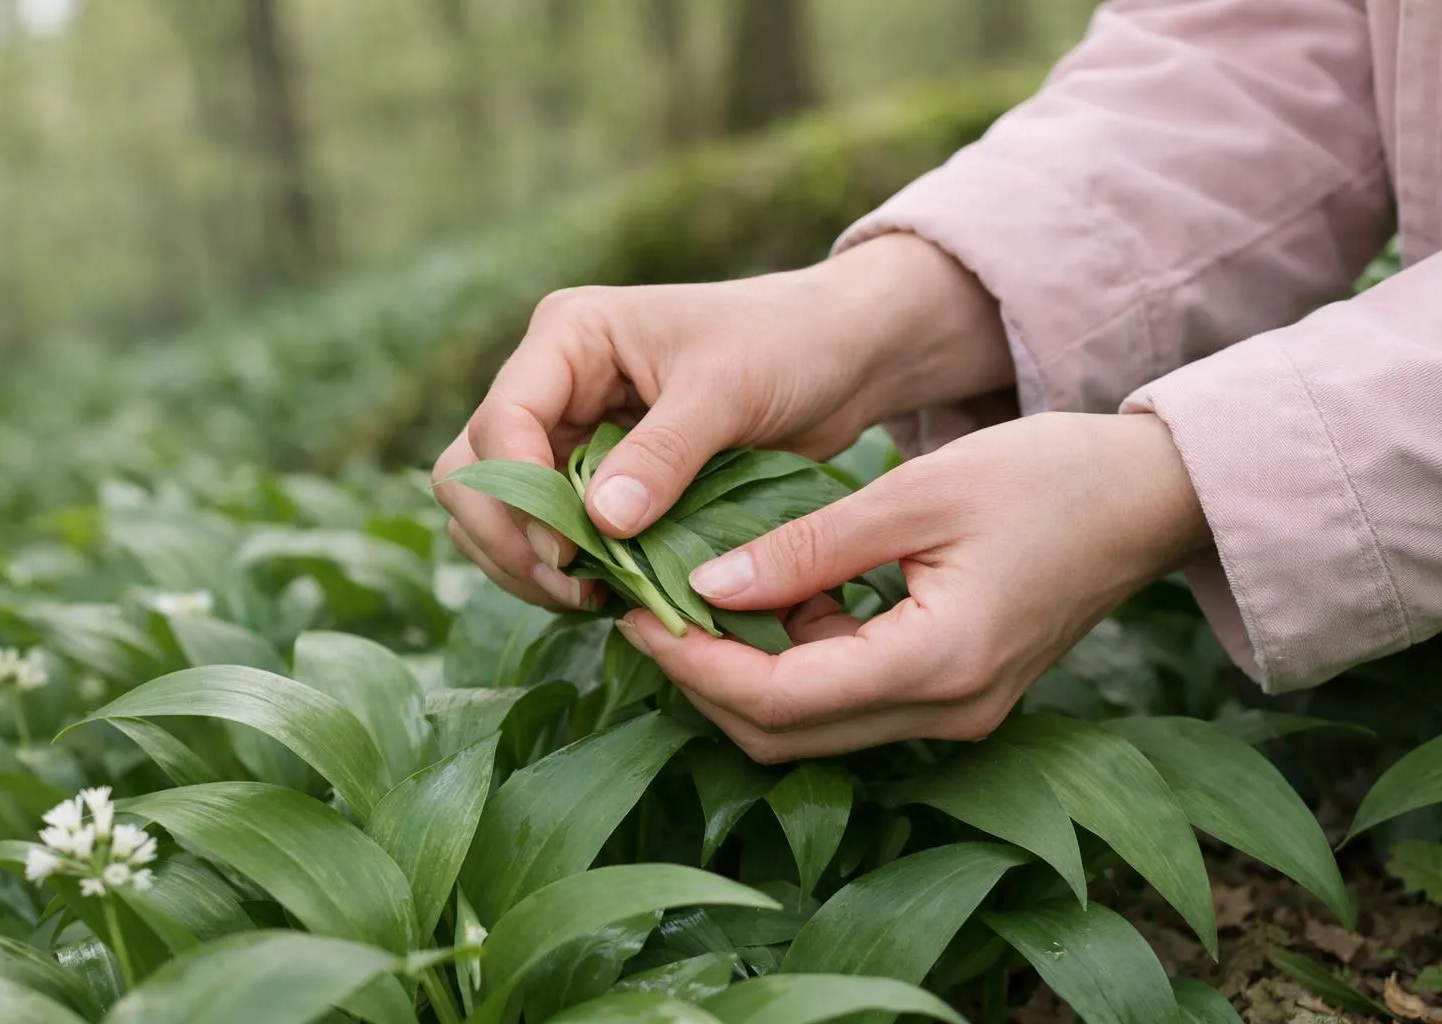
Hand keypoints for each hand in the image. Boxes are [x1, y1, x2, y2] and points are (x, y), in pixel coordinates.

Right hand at [434, 234, 1011, 610]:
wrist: (841, 356)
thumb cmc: (788, 344)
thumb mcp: (727, 390)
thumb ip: (663, 454)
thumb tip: (601, 525)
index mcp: (568, 337)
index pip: (499, 423)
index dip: (520, 496)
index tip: (570, 555)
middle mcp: (553, 382)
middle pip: (474, 473)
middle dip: (510, 538)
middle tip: (575, 592)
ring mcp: (569, 432)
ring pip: (497, 511)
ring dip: (527, 562)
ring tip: (591, 599)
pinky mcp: (596, 476)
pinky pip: (548, 531)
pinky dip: (563, 568)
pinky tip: (608, 593)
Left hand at [617, 412, 1211, 762]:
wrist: (1146, 498)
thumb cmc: (1046, 476)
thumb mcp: (916, 493)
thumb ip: (808, 549)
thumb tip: (706, 588)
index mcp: (936, 664)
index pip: (778, 700)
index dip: (693, 664)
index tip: (635, 610)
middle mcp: (944, 713)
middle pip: (786, 734)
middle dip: (704, 679)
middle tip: (648, 608)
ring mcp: (953, 714)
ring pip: (813, 725)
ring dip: (747, 673)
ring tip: (699, 596)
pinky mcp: (953, 694)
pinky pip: (851, 699)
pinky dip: (799, 661)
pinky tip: (778, 597)